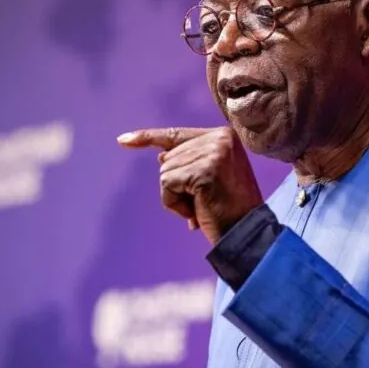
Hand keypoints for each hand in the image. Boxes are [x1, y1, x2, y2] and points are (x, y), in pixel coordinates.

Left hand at [117, 126, 263, 244]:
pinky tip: (196, 212)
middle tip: (204, 201)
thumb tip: (160, 156)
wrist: (246, 233)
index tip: (122, 140)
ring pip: (165, 171)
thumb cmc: (228, 210)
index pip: (176, 133)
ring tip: (203, 207)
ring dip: (177, 197)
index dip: (147, 137)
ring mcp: (213, 153)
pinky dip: (175, 204)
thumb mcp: (210, 177)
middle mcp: (220, 138)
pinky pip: (167, 184)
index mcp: (224, 135)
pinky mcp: (204, 171)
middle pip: (168, 157)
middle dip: (178, 185)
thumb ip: (188, 162)